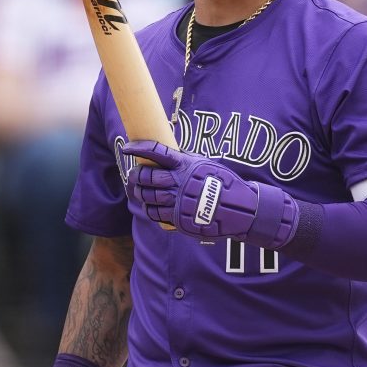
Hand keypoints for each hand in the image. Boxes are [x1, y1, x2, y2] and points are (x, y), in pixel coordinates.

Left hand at [123, 141, 298, 247]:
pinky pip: (155, 214)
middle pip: (147, 176)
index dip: (139, 148)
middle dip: (136, 175)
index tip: (127, 148)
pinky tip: (150, 206)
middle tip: (133, 175)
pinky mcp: (178, 218)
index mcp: (185, 164)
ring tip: (139, 190)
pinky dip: (149, 209)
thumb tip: (167, 157)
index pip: (156, 152)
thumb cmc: (224, 183)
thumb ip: (185, 162)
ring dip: (139, 192)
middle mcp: (178, 182)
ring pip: (147, 196)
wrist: (238, 208)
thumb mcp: (205, 164)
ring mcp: (177, 201)